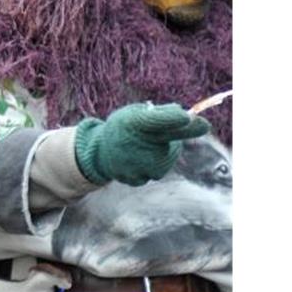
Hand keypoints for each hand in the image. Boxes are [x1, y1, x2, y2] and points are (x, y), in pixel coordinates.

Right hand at [74, 102, 209, 185]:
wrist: (98, 151)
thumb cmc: (124, 127)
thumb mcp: (137, 113)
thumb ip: (162, 113)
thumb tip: (190, 116)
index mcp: (134, 121)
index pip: (161, 119)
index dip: (176, 119)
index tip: (193, 119)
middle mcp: (136, 144)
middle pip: (174, 145)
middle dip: (178, 137)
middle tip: (159, 132)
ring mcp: (136, 164)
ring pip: (169, 159)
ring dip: (165, 152)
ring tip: (144, 147)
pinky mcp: (136, 179)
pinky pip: (157, 171)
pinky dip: (153, 165)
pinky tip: (138, 160)